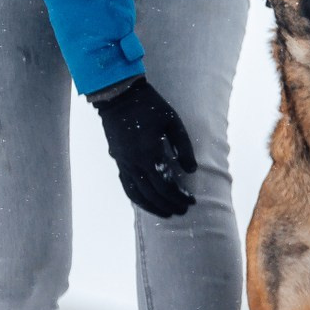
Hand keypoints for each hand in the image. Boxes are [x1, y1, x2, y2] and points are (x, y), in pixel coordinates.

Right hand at [89, 76, 196, 217]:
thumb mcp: (173, 122)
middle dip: (169, 204)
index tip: (192, 201)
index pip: (166, 185)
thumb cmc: (150, 106)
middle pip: (153, 193)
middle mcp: (134, 163)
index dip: (179, 196)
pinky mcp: (118, 161)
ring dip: (153, 206)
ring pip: (137, 194)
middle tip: (183, 210)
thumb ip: (183, 147)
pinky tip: (146, 201)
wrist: (119, 97)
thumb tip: (192, 170)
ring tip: (166, 213)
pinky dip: (137, 198)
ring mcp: (123, 163)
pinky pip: (127, 185)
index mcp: (149, 154)